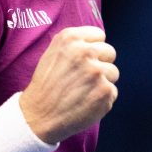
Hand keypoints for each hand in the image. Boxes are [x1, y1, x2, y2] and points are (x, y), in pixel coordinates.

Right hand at [19, 26, 118, 142]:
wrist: (38, 116)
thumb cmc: (46, 85)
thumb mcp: (53, 52)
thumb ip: (75, 44)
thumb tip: (97, 42)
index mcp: (71, 38)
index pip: (99, 35)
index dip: (93, 49)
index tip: (85, 60)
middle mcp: (86, 51)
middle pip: (110, 52)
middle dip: (101, 64)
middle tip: (85, 78)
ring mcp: (97, 71)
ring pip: (113, 72)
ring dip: (102, 82)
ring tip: (83, 91)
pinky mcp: (105, 91)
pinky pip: (113, 91)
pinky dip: (103, 99)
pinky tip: (86, 102)